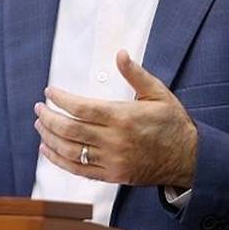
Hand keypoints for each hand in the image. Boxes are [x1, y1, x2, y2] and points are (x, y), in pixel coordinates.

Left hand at [33, 49, 196, 188]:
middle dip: (49, 118)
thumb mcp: (158, 93)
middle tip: (39, 108)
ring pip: (71, 151)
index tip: (49, 91)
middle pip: (70, 130)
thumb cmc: (173, 123)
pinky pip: (79, 170)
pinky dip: (59, 161)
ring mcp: (113, 160)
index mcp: (124, 117)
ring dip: (50, 138)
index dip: (61, 99)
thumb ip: (136, 74)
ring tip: (40, 126)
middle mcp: (115, 140)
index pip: (81, 108)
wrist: (190, 158)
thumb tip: (121, 54)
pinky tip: (48, 150)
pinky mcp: (112, 175)